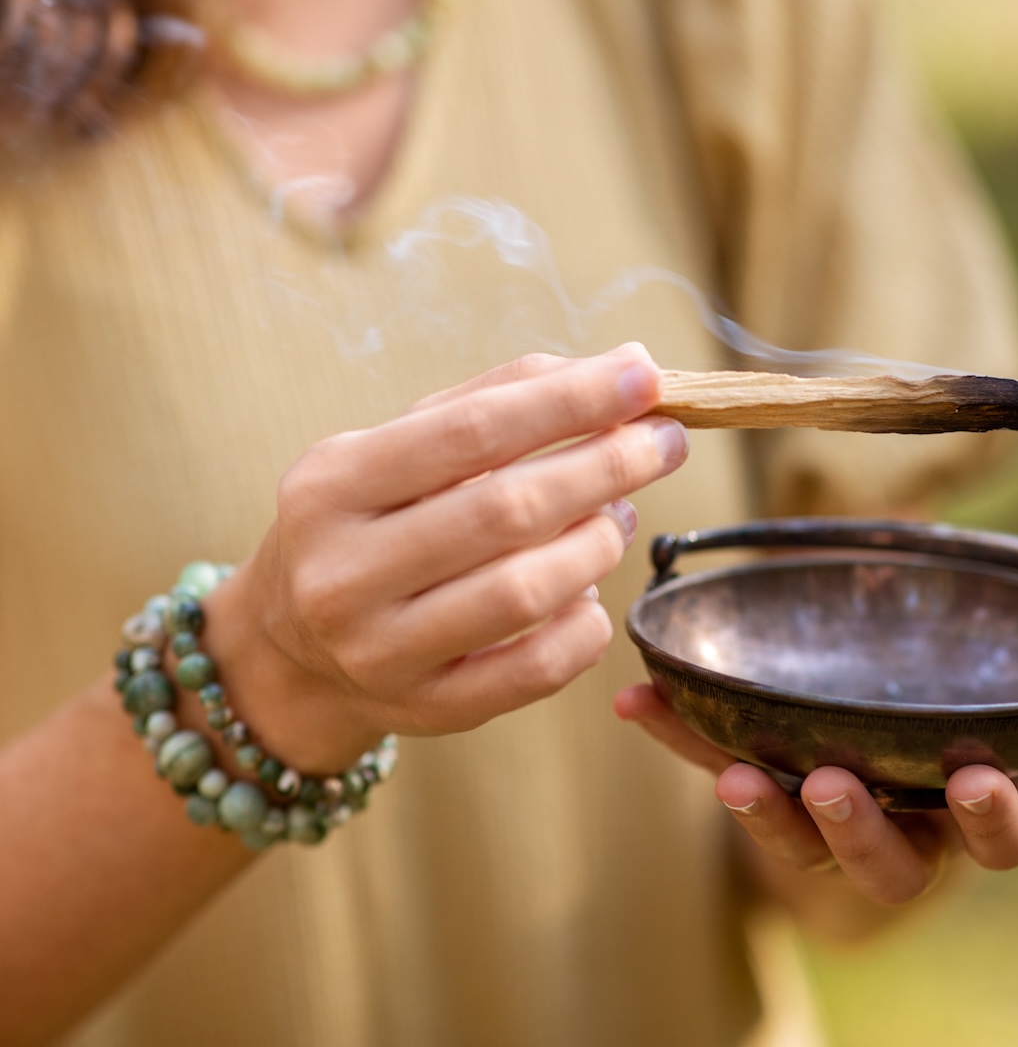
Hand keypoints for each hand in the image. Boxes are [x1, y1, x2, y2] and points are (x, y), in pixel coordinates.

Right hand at [202, 344, 687, 772]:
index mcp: (331, 485)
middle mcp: (343, 573)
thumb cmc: (375, 519)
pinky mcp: (428, 710)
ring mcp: (381, 652)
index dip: (570, 402)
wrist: (292, 648)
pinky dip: (586, 624)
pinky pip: (538, 668)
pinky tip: (591, 591)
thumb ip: (504, 398)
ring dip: (599, 543)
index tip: (646, 378)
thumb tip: (627, 369)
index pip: (473, 431)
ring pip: (528, 592)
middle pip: (508, 512)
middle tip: (665, 442)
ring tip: (619, 515)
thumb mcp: (404, 444)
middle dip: (606, 467)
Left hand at [616, 683, 1017, 904]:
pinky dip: (683, 739)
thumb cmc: (964, 684)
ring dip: (767, 815)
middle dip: (863, 832)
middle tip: (834, 785)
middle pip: (892, 865)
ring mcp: (829, 817)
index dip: (994, 816)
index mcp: (975, 798)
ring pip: (803, 847)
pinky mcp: (766, 791)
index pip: (1000, 834)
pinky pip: (725, 770)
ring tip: (735, 776)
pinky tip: (641, 701)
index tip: (977, 779)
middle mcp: (906, 825)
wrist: (888, 675)